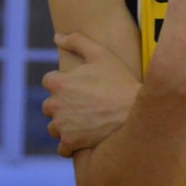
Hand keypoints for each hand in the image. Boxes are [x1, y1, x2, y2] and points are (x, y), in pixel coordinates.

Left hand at [42, 32, 140, 156]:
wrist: (136, 110)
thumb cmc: (119, 81)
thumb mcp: (101, 54)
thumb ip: (76, 41)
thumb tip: (57, 37)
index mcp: (58, 83)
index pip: (49, 82)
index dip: (65, 82)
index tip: (81, 86)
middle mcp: (55, 105)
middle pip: (49, 106)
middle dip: (63, 105)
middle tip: (85, 104)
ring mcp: (62, 126)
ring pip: (54, 127)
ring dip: (65, 125)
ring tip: (86, 121)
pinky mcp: (70, 142)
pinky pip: (62, 148)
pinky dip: (71, 144)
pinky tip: (85, 137)